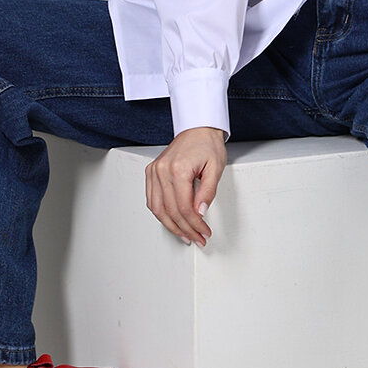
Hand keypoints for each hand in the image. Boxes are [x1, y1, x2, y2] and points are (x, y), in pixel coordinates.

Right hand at [145, 126, 225, 247]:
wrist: (198, 129)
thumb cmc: (207, 145)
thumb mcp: (216, 168)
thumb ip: (208, 192)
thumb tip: (200, 212)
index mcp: (178, 169)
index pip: (184, 207)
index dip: (195, 224)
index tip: (204, 232)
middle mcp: (162, 170)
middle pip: (171, 211)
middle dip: (185, 229)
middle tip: (197, 238)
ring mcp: (154, 171)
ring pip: (157, 209)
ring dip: (171, 226)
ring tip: (185, 235)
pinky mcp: (151, 172)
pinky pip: (152, 200)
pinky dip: (161, 214)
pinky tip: (172, 221)